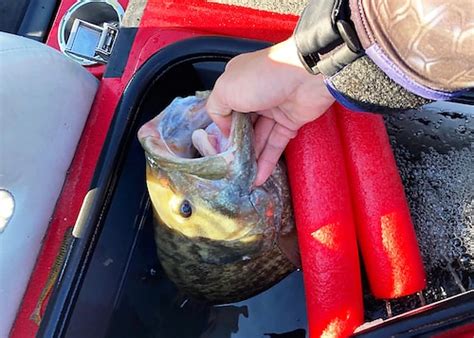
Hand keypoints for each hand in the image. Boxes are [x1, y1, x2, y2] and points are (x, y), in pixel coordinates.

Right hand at [206, 37, 334, 185]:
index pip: (225, 109)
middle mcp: (255, 95)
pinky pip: (276, 144)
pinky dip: (268, 161)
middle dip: (237, 147)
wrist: (306, 74)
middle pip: (243, 126)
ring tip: (244, 178)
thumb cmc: (263, 76)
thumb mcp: (225, 89)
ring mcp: (274, 109)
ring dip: (252, 158)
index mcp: (237, 83)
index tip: (220, 147)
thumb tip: (224, 129)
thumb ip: (216, 109)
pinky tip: (259, 177)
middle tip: (231, 168)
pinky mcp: (291, 122)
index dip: (223, 129)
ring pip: (259, 138)